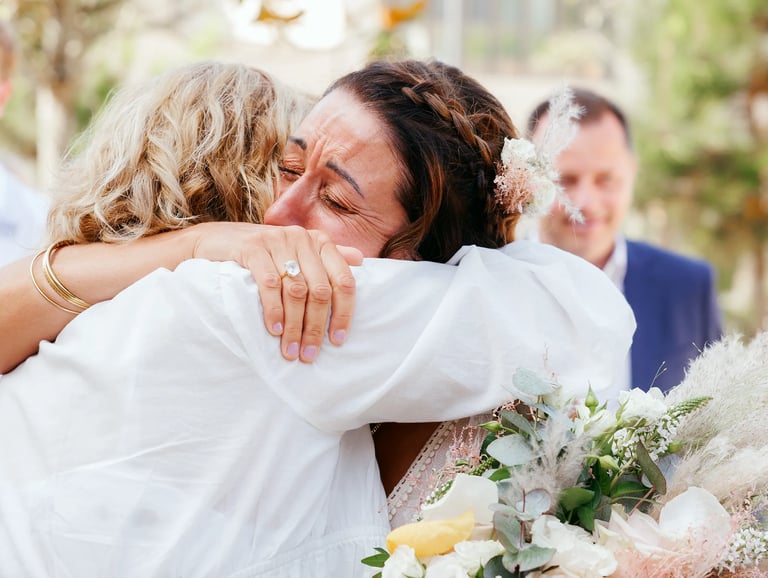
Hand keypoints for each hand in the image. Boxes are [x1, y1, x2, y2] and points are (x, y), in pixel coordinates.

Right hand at [190, 222, 361, 361]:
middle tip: (308, 354)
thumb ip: (327, 256)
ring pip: (296, 291)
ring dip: (294, 326)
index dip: (344, 313)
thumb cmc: (261, 252)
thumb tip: (361, 261)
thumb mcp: (296, 252)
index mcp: (319, 242)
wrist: (214, 240)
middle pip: (320, 291)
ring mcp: (277, 241)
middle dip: (315, 327)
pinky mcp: (252, 248)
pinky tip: (273, 330)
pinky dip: (273, 310)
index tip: (337, 341)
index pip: (343, 280)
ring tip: (290, 350)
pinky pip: (269, 284)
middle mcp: (302, 238)